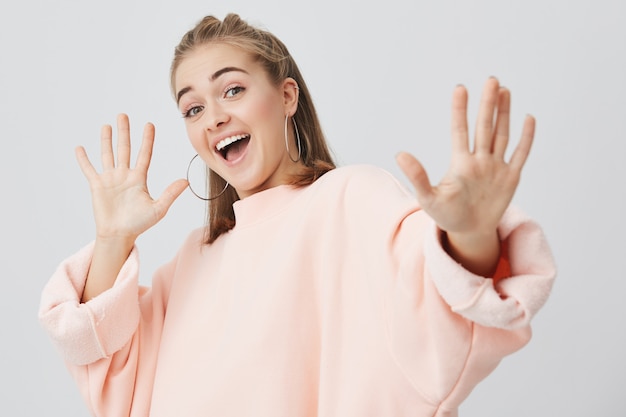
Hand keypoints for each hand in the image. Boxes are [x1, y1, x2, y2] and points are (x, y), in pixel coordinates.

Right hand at [76, 114, 188, 240]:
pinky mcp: (97, 186)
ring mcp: (110, 179)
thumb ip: (171, 194)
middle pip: (125, 149)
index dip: (147, 139)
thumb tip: (186, 181)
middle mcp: (124, 175)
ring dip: (106, 140)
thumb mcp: (158, 209)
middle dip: (124, 132)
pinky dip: (84, 159)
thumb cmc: (139, 224)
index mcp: (139, 178)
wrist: (120, 235)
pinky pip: (89, 170)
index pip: (144, 154)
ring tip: (106, 125)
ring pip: (108, 155)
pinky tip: (80, 148)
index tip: (149, 124)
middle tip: (123, 115)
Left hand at [396, 78, 534, 273]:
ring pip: (501, 134)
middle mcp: (479, 160)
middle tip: (491, 80)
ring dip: (504, 113)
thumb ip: (417, 176)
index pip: (460, 130)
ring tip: (504, 90)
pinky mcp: (510, 178)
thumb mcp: (428, 198)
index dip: (460, 110)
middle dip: (488, 103)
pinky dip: (525, 138)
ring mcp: (496, 167)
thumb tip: (399, 154)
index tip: (460, 88)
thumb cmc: (447, 215)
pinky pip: (520, 154)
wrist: (469, 232)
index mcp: (460, 162)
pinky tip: (528, 118)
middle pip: (484, 126)